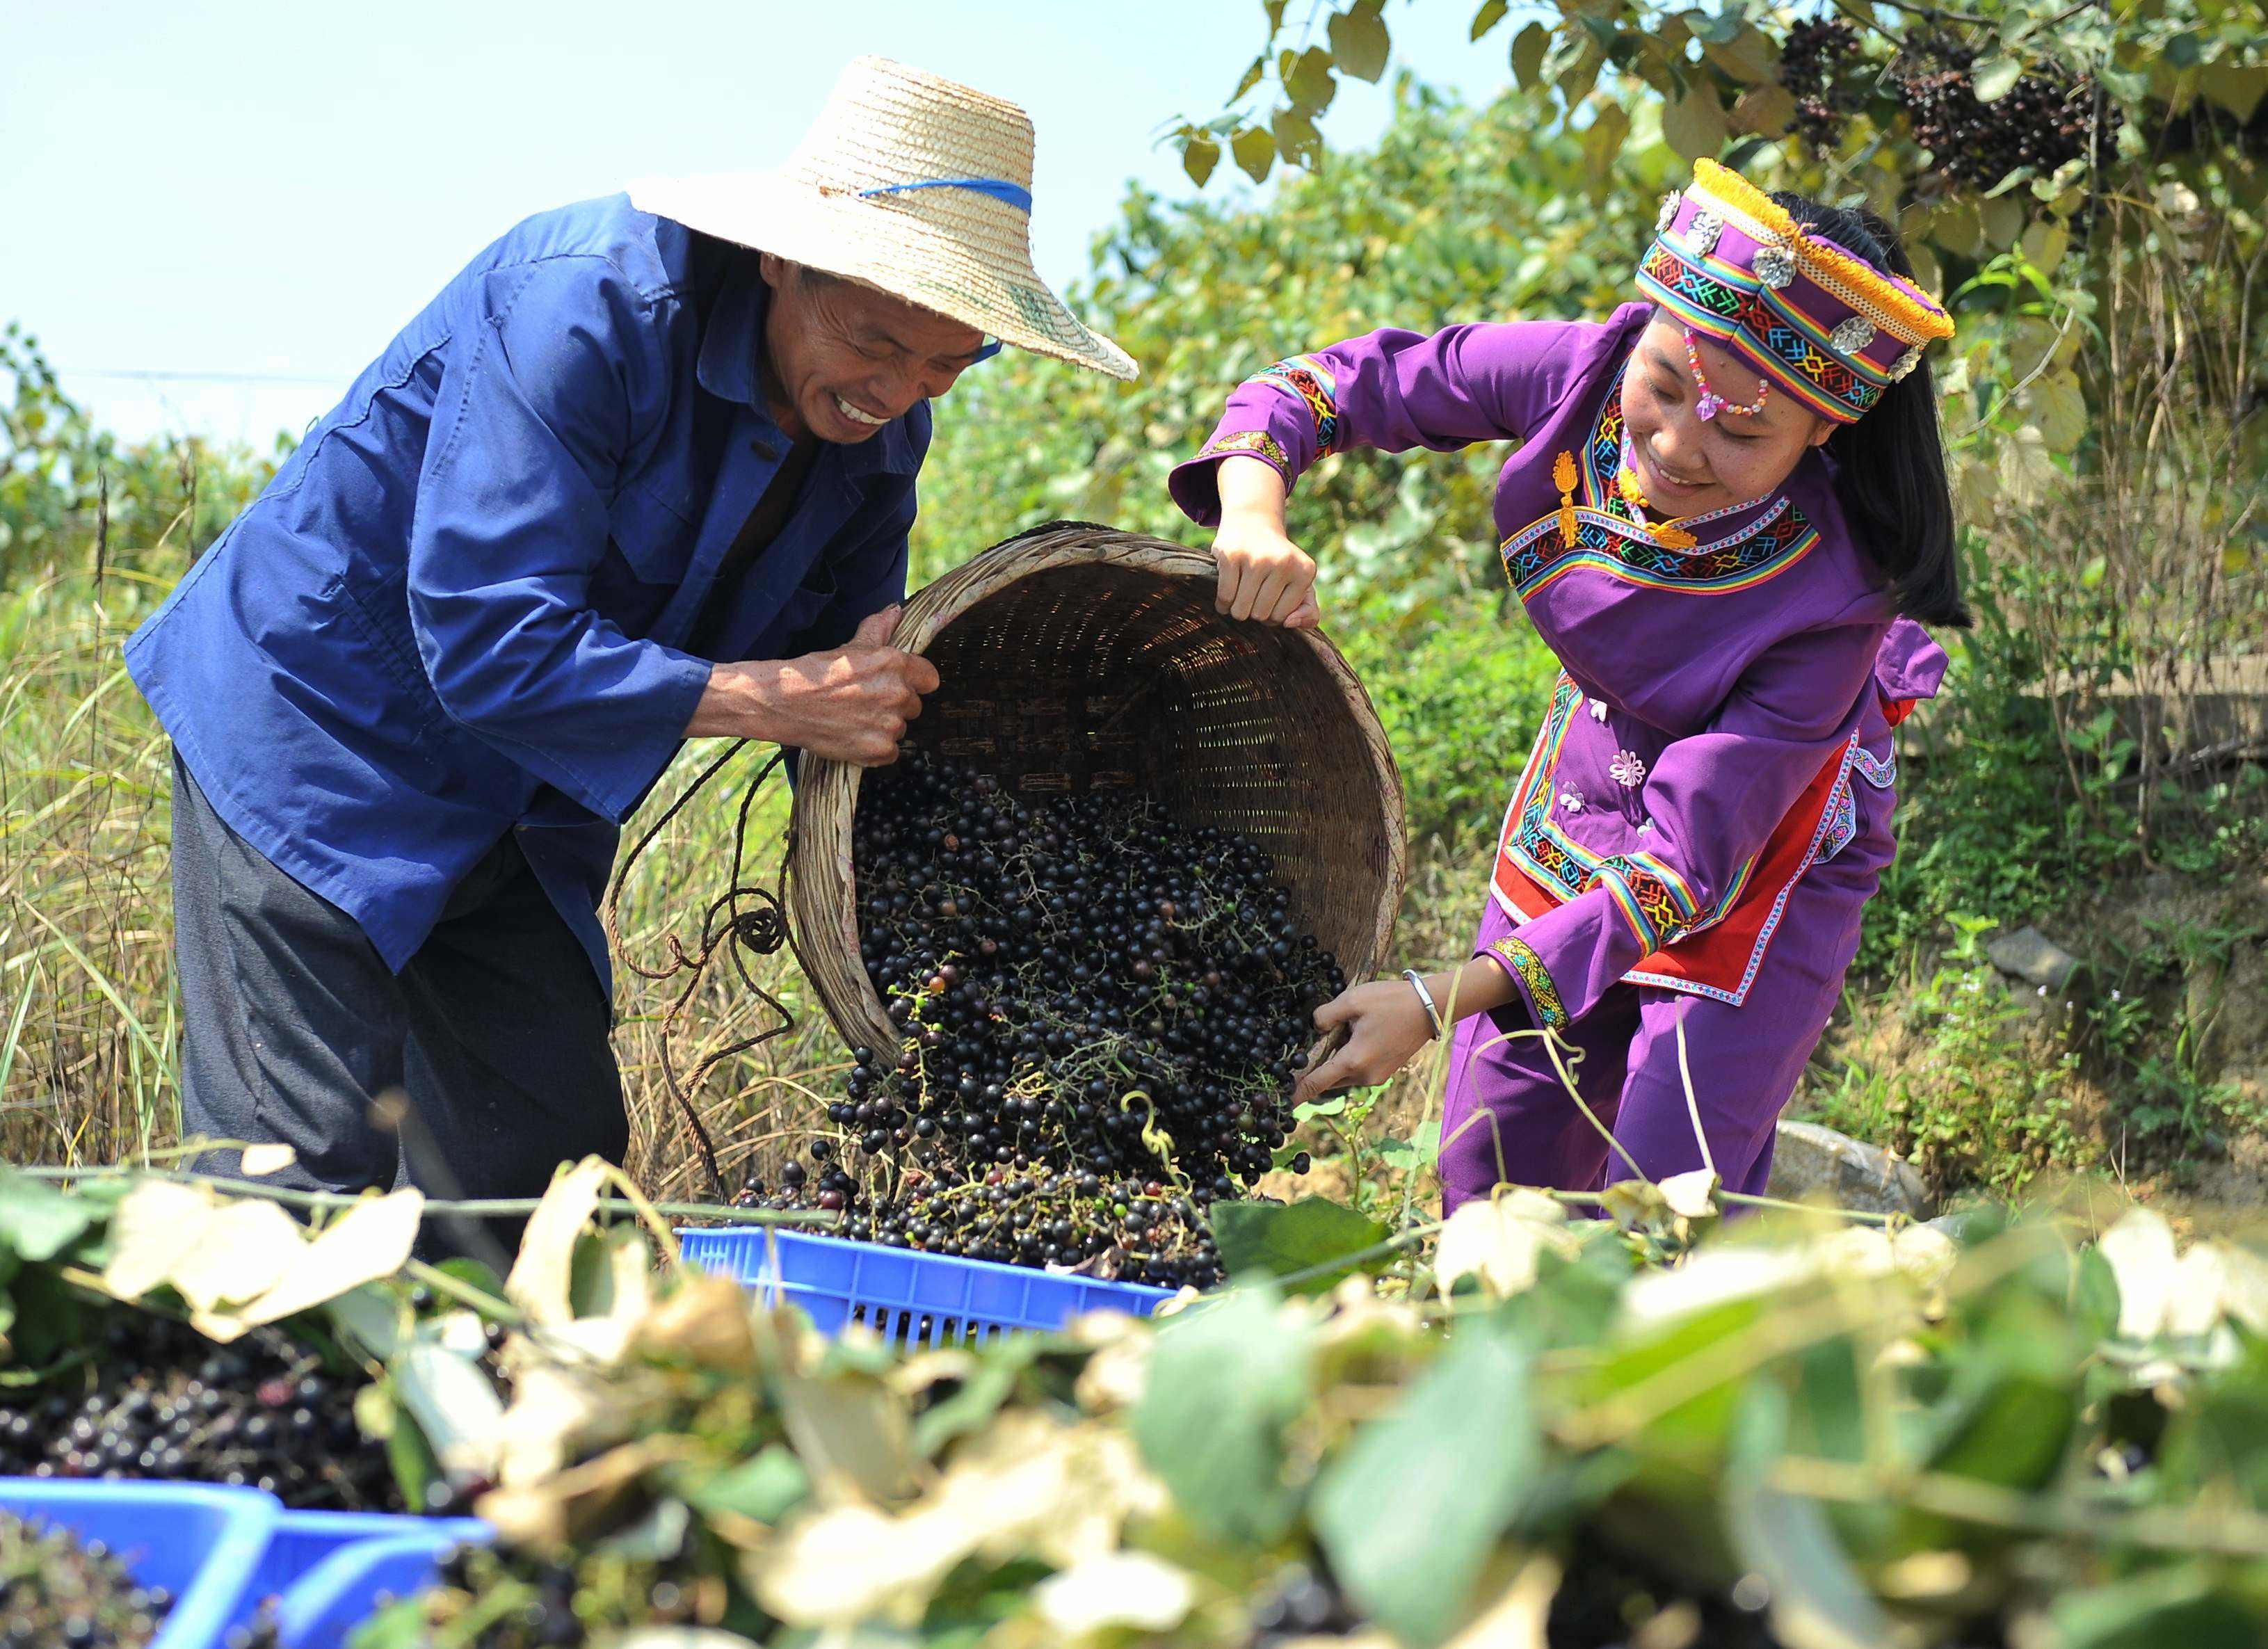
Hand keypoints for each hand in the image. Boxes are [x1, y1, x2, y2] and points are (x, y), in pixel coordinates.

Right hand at [691, 605, 939, 763]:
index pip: (930, 679)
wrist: (787, 702)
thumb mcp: (851, 647)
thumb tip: (896, 610)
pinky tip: (855, 736)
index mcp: (896, 664)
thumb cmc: (818, 672)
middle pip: (914, 705)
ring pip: (901, 729)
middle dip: (895, 705)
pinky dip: (875, 749)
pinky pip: (890, 753)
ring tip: (855, 719)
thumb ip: (879, 630)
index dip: (914, 682)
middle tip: (866, 702)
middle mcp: (898, 694)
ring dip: (884, 726)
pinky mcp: (879, 750)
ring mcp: (890, 725)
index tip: (897, 685)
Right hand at [1212, 453, 1318, 626]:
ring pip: (1241, 610)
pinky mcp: (1232, 555)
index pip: (1283, 617)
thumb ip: (1308, 611)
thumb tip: (1290, 624)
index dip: (1272, 614)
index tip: (1270, 599)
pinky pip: (1225, 597)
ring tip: (1241, 596)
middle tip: (1254, 596)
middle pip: (1261, 615)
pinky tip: (1226, 597)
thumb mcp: (1301, 583)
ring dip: (1237, 610)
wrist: (1254, 522)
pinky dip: (1222, 603)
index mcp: (1305, 571)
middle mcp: (1283, 563)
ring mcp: (1256, 558)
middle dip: (1253, 612)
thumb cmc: (1278, 562)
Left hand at [1292, 976, 1438, 1104]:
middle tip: (1305, 1048)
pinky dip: (1349, 1059)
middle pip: (1328, 1078)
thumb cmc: (1391, 1001)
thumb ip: (1325, 1015)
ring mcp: (1377, 1076)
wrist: (1430, 1007)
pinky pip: (1357, 1070)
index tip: (1281, 1104)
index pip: (1316, 1083)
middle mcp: (1365, 1076)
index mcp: (1354, 1061)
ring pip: (1343, 1074)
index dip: (1297, 1093)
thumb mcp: (1352, 1000)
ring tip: (1339, 1033)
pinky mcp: (1385, 1072)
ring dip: (1334, 1061)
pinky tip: (1355, 1035)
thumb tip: (1314, 1028)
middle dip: (1315, 1067)